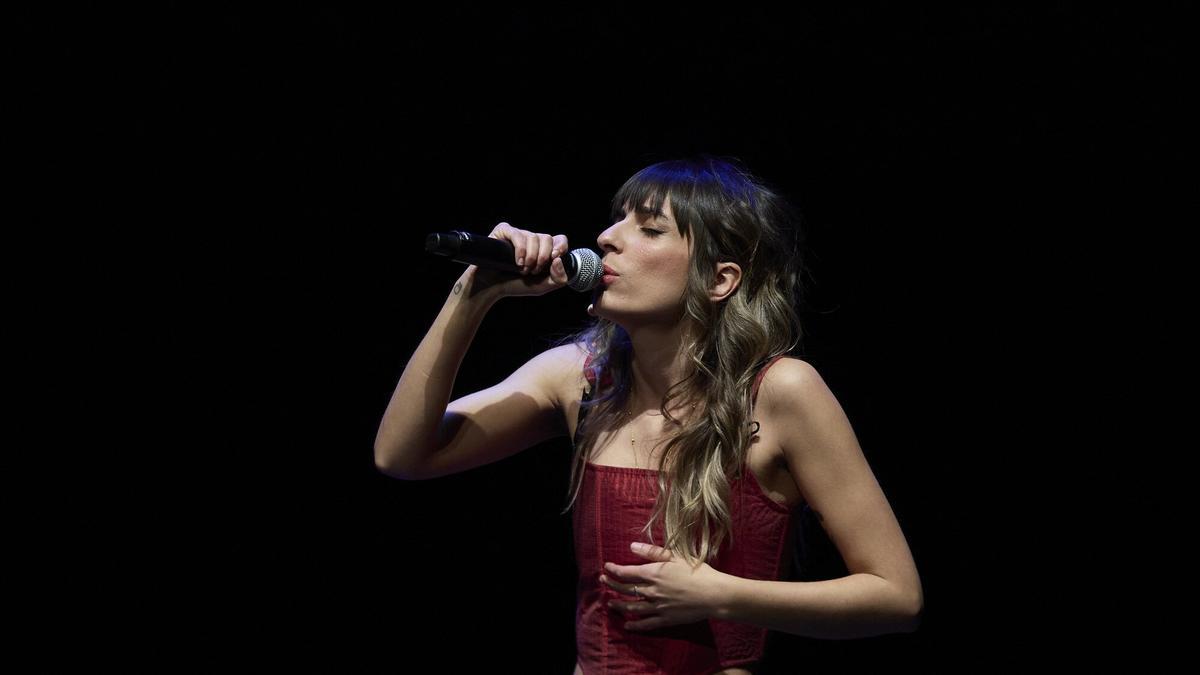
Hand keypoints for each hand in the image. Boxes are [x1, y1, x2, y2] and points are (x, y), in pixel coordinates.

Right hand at [467, 222, 569, 297]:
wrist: (490, 287)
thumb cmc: (514, 285)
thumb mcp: (541, 287)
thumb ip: (558, 278)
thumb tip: (558, 259)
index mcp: (542, 249)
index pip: (559, 239)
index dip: (560, 246)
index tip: (555, 258)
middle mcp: (531, 240)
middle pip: (547, 238)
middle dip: (542, 257)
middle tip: (533, 271)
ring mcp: (517, 234)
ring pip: (533, 237)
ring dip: (531, 257)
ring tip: (522, 270)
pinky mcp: (503, 231)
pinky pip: (517, 234)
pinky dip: (520, 250)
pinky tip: (517, 262)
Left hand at [600, 541, 728, 630]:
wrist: (714, 594)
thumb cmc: (697, 571)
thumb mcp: (676, 556)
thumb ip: (653, 552)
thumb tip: (632, 546)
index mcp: (653, 573)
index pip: (627, 572)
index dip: (614, 570)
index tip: (606, 567)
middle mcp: (652, 591)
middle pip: (626, 589)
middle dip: (612, 585)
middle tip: (603, 581)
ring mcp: (657, 607)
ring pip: (632, 607)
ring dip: (619, 604)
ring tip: (610, 602)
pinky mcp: (665, 619)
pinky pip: (646, 624)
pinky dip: (635, 625)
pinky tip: (627, 625)